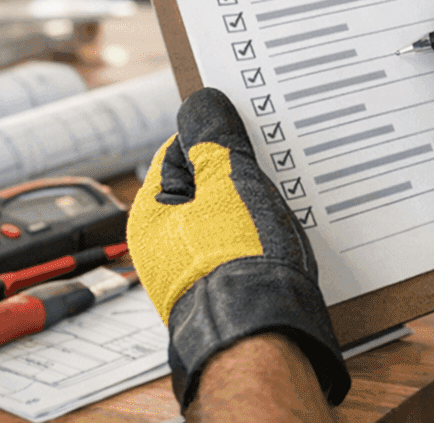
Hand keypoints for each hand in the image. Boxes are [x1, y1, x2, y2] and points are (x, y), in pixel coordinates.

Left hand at [128, 88, 349, 409]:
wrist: (261, 331)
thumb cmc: (239, 257)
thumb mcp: (228, 180)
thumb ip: (214, 138)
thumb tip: (201, 103)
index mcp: (151, 212)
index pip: (180, 150)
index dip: (217, 136)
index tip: (249, 130)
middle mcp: (163, 243)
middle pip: (205, 185)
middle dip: (240, 172)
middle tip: (272, 165)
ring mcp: (192, 269)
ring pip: (227, 216)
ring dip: (254, 204)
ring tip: (283, 202)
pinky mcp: (223, 289)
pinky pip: (241, 247)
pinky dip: (261, 236)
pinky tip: (283, 236)